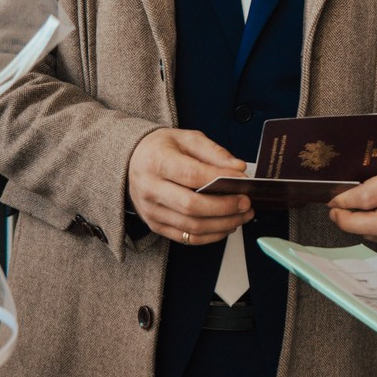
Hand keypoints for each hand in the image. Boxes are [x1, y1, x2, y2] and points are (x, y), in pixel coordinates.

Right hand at [127, 128, 251, 245]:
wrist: (130, 162)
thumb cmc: (160, 149)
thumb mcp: (186, 138)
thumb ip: (213, 152)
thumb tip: (238, 168)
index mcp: (157, 162)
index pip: (192, 175)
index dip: (221, 180)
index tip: (242, 180)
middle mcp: (150, 189)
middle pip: (192, 206)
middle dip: (225, 207)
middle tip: (246, 202)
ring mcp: (151, 211)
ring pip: (192, 227)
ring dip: (223, 224)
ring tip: (242, 215)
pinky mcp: (156, 226)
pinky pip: (187, 238)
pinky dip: (211, 235)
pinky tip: (226, 225)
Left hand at [328, 138, 376, 243]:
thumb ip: (359, 170)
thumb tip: (332, 187)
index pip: (369, 198)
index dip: (345, 201)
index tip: (332, 200)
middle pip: (375, 224)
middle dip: (348, 222)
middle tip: (335, 214)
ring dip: (357, 227)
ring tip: (348, 213)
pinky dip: (370, 230)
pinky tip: (366, 217)